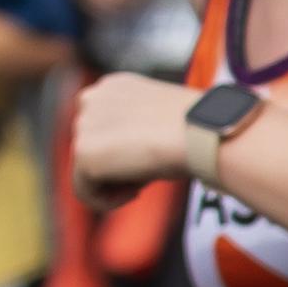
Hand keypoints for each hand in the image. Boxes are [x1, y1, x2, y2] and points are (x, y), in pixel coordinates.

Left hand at [73, 71, 202, 194]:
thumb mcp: (162, 118)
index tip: (150, 157)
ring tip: (148, 177)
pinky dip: (110, 200)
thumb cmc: (199, 128)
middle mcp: (92, 98)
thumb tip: (126, 156)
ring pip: (88, 170)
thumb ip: (136, 128)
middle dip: (118, 165)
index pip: (102, 126)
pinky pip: (86, 191)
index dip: (124, 148)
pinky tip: (138, 192)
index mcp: (113, 86)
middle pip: (92, 148)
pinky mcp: (83, 152)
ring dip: (117, 181)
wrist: (205, 133)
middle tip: (150, 171)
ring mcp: (83, 124)